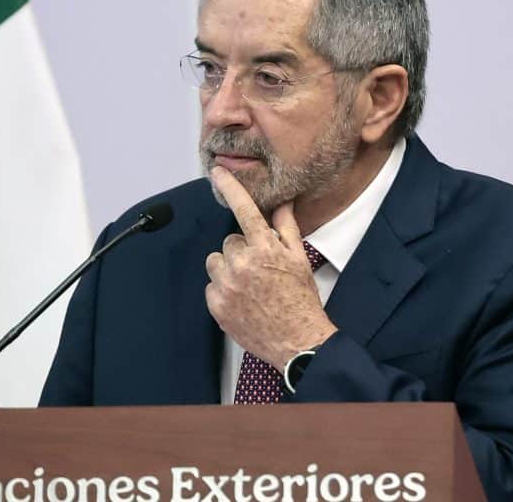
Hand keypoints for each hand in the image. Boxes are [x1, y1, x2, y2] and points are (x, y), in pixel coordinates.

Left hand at [205, 166, 337, 371]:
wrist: (298, 341)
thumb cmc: (301, 299)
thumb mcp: (299, 259)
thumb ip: (286, 228)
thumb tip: (282, 201)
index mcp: (265, 248)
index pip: (245, 210)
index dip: (231, 188)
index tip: (218, 172)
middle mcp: (242, 263)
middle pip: (229, 241)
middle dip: (242, 251)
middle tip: (260, 270)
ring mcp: (227, 285)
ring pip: (216, 262)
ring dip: (229, 269)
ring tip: (249, 285)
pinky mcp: (216, 304)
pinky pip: (211, 285)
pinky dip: (223, 290)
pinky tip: (242, 300)